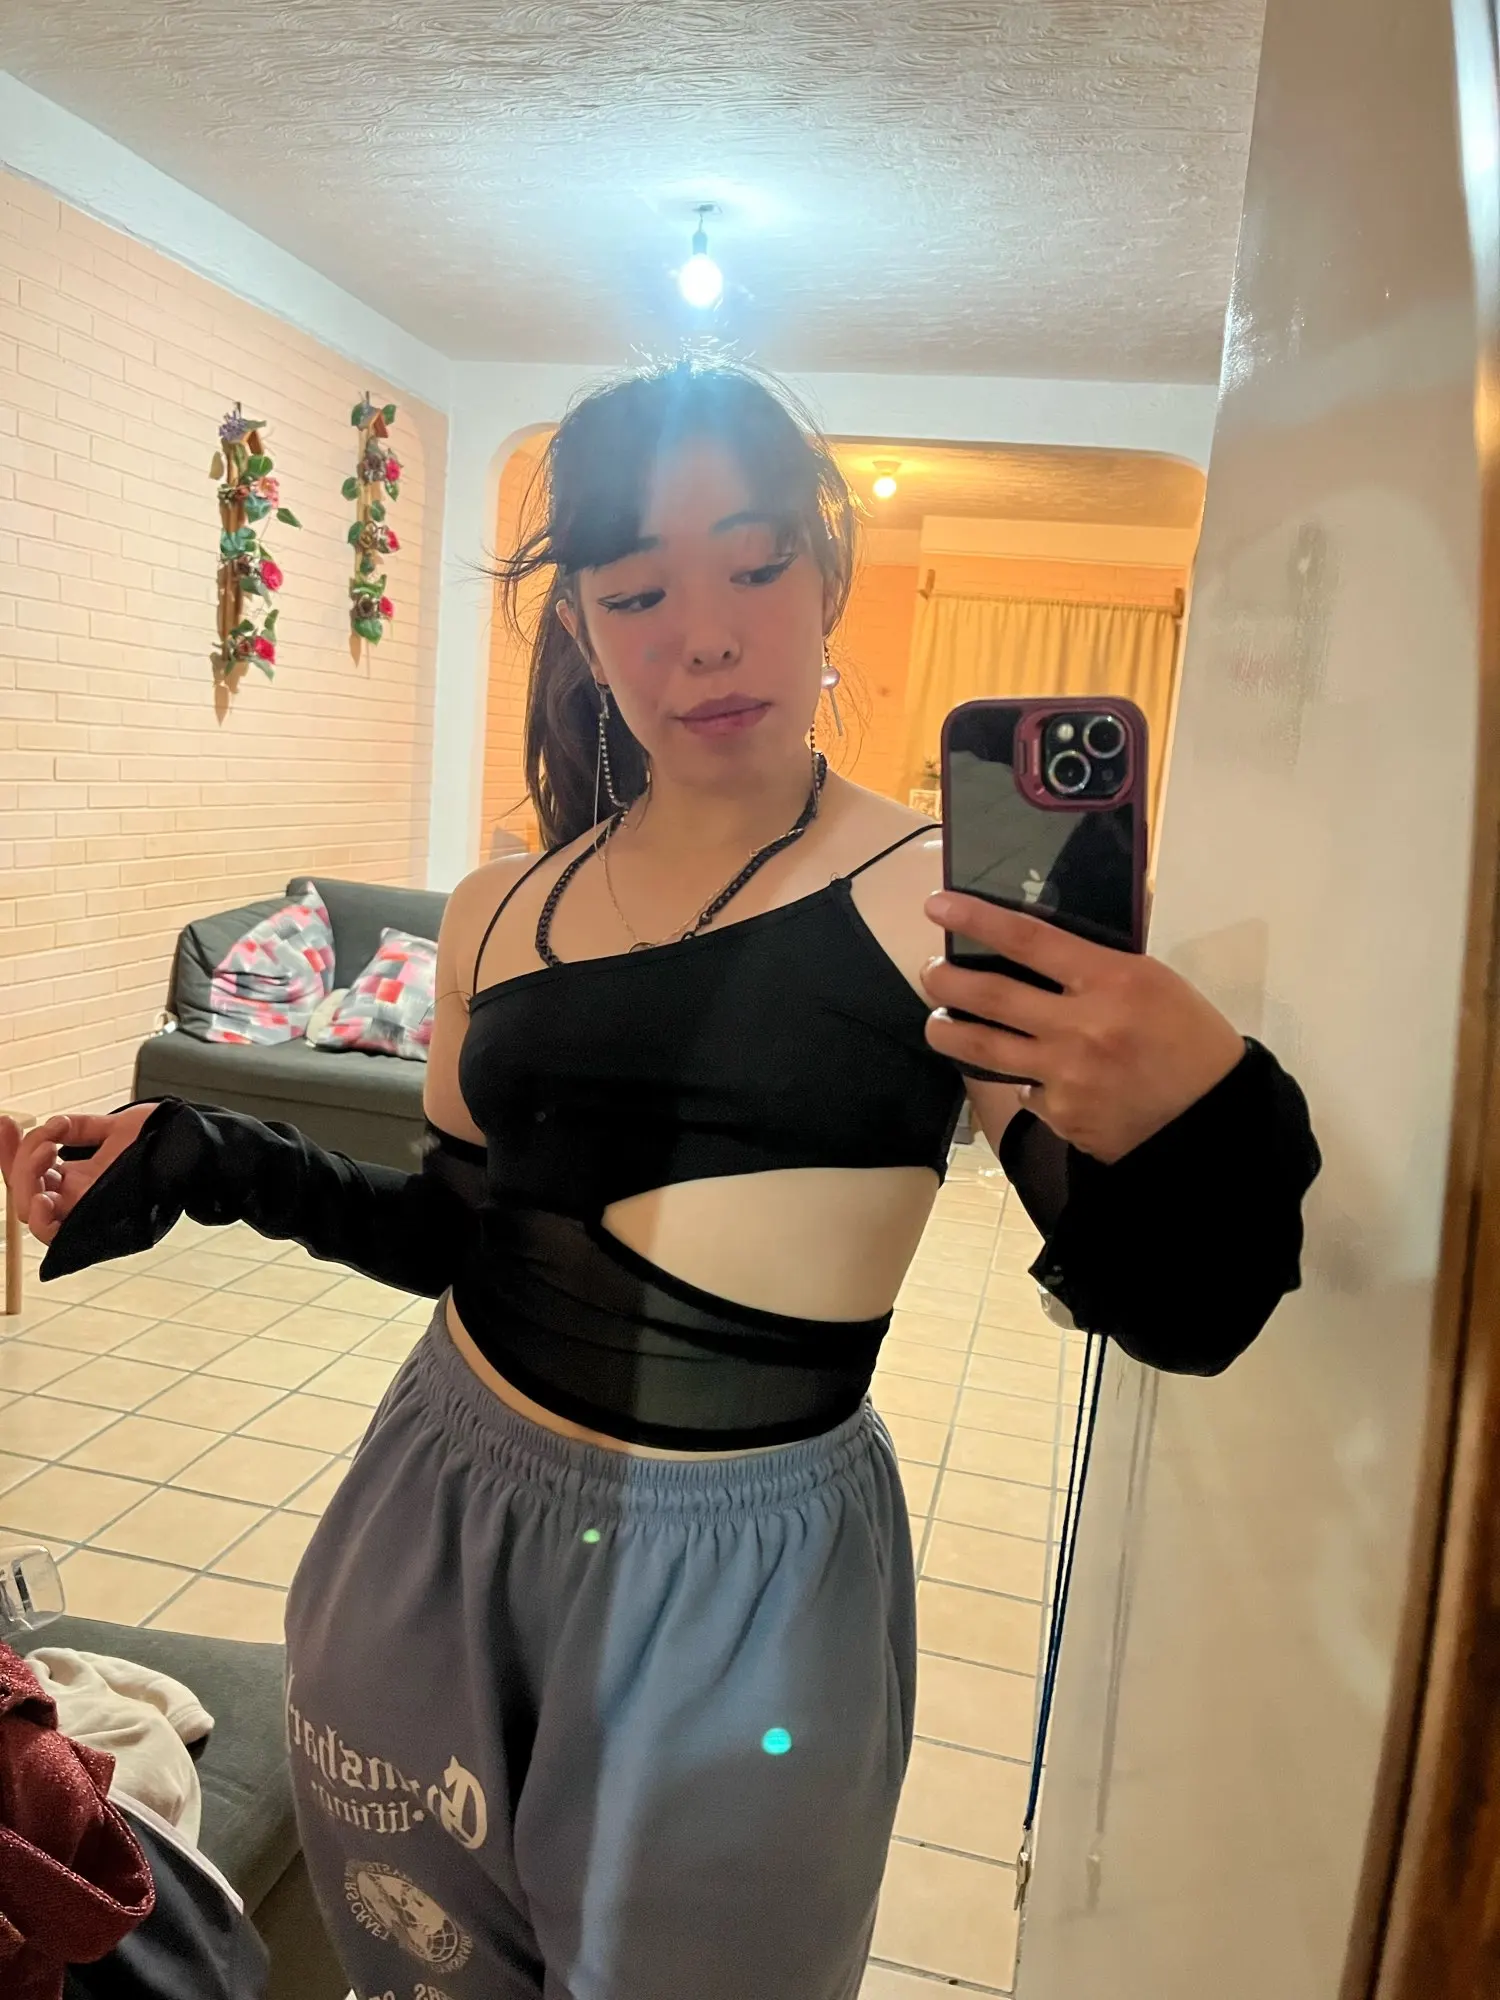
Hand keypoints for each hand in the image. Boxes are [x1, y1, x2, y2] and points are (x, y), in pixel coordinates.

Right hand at [0, 1105, 157, 1245]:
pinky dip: (40, 1217)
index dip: (9, 1149)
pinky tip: (44, 1196)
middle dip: (18, 1162)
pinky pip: (54, 1234)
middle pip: (23, 1190)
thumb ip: (78, 1128)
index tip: (4, 1121)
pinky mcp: (95, 1222)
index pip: (28, 1169)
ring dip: (25, 1182)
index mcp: (75, 1175)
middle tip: (44, 1139)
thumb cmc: (162, 1140)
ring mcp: (84, 1210)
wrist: (193, 1147)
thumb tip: (49, 1125)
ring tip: (45, 1154)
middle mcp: (74, 1196)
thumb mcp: (114, 1127)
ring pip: (31, 1211)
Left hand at [922, 893, 1244, 1163]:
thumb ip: (1099, 961)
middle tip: (931, 972)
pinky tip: (1021, 1073)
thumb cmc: (1190, 1040)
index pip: (1028, 939)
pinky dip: (1017, 1078)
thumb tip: (1046, 935)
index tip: (938, 906)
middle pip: (989, 996)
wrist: (1214, 1121)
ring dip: (947, 1032)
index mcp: (1112, 980)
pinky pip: (1022, 1090)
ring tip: (938, 1023)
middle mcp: (1081, 1026)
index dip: (975, 919)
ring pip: (982, 1049)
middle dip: (945, 980)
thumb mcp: (1155, 982)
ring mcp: (1066, 1075)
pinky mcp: (1061, 1115)